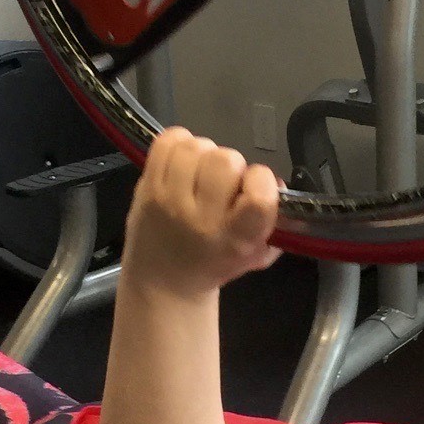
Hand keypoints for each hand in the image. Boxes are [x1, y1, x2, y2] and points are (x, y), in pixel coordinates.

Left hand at [122, 128, 282, 299]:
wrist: (164, 281)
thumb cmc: (215, 262)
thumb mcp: (255, 253)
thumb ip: (274, 221)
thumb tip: (276, 182)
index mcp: (235, 239)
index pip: (258, 197)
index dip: (262, 179)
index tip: (254, 185)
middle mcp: (202, 219)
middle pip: (226, 161)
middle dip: (231, 164)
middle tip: (224, 181)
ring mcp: (170, 201)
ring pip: (196, 147)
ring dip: (205, 153)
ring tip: (201, 171)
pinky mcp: (147, 188)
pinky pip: (167, 143)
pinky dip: (179, 142)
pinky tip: (183, 161)